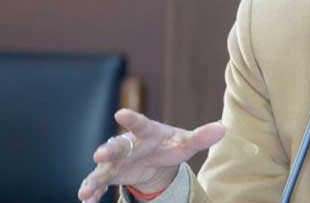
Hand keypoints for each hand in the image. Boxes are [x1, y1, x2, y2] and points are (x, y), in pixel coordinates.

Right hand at [77, 108, 225, 202]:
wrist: (156, 159)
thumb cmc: (170, 145)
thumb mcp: (186, 143)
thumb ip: (202, 137)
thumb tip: (224, 128)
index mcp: (147, 132)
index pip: (140, 123)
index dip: (132, 119)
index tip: (120, 114)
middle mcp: (128, 143)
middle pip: (117, 145)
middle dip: (108, 149)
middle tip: (99, 154)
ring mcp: (118, 159)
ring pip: (104, 167)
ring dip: (95, 176)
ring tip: (85, 189)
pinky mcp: (112, 174)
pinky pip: (100, 182)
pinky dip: (92, 190)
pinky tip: (85, 199)